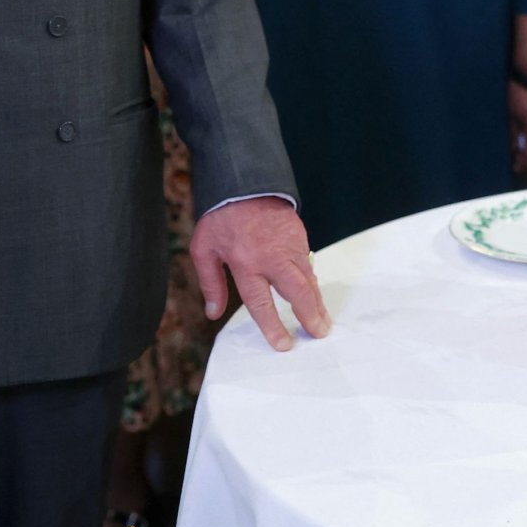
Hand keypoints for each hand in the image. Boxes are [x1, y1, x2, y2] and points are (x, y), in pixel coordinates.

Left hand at [189, 197, 329, 352]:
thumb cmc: (221, 218)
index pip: (262, 302)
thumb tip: (213, 313)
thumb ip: (210, 283)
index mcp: (245, 262)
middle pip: (297, 292)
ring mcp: (289, 246)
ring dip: (317, 301)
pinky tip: (314, 294)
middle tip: (319, 334)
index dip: (274, 326)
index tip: (284, 344)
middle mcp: (271, 257)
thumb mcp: (204, 249)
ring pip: (308, 279)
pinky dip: (312, 281)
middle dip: (310, 315)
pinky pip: (308, 264)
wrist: (244, 182)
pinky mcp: (299, 237)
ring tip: (323, 320)